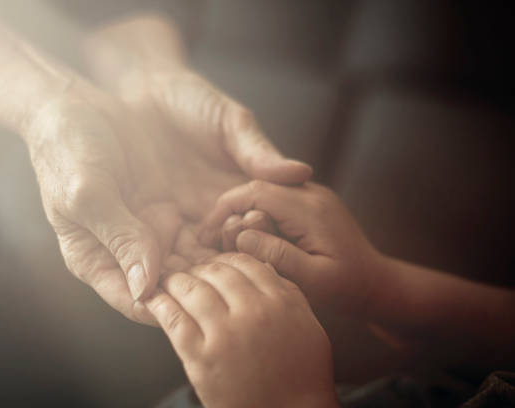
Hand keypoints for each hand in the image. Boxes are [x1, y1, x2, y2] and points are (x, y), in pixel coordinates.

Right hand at [27, 81, 310, 324]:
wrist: (78, 104)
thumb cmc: (66, 148)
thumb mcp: (87, 193)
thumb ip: (119, 237)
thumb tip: (146, 288)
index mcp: (96, 260)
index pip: (138, 302)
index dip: (174, 306)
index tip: (209, 301)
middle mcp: (128, 252)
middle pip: (173, 286)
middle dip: (207, 285)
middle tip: (243, 279)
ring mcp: (152, 229)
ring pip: (194, 260)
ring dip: (221, 260)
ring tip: (253, 255)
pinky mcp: (171, 206)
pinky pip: (203, 228)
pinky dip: (225, 231)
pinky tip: (249, 225)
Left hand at [145, 253, 338, 407]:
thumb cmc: (303, 375)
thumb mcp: (308, 326)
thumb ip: (289, 293)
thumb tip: (262, 265)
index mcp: (280, 302)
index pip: (244, 263)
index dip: (224, 259)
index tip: (215, 265)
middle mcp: (252, 312)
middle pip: (215, 272)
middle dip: (198, 267)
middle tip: (189, 270)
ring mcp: (225, 335)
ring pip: (192, 290)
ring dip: (176, 281)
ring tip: (169, 281)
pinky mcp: (201, 359)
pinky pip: (174, 321)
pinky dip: (160, 305)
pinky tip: (153, 299)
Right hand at [200, 181, 382, 315]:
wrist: (378, 284)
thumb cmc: (348, 288)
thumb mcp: (313, 279)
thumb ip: (277, 255)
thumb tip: (241, 237)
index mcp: (309, 208)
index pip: (256, 192)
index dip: (224, 208)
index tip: (204, 232)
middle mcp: (311, 193)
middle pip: (256, 187)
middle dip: (229, 210)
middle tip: (209, 240)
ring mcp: (312, 196)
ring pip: (263, 192)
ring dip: (241, 213)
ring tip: (223, 242)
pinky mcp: (311, 205)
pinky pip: (275, 201)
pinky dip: (255, 216)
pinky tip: (245, 240)